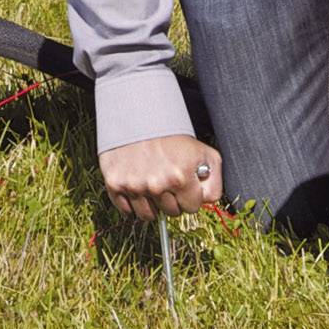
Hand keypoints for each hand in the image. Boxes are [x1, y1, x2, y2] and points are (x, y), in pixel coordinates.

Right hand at [99, 134, 221, 221]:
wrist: (137, 112)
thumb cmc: (171, 133)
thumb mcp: (204, 152)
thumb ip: (213, 181)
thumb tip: (206, 201)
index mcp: (181, 177)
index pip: (191, 208)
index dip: (189, 195)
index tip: (184, 182)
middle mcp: (157, 184)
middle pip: (171, 212)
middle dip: (172, 198)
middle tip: (167, 178)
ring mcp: (134, 185)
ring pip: (148, 215)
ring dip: (152, 204)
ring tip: (152, 182)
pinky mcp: (115, 183)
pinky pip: (126, 211)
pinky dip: (131, 203)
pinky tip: (136, 186)